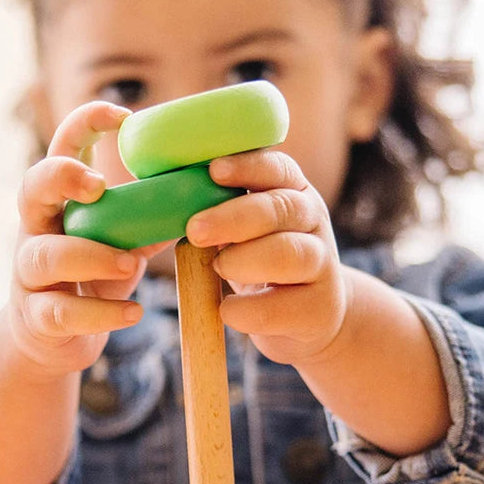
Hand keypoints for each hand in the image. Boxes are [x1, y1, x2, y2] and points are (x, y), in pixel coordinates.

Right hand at [8, 101, 163, 376]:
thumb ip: (148, 222)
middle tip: (99, 184)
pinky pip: (62, 311)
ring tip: (131, 266)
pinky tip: (132, 313)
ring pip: (46, 256)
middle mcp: (36, 230)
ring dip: (91, 256)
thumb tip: (205, 197)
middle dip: (61, 177)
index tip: (123, 115)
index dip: (84, 123)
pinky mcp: (36, 316)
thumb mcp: (120, 245)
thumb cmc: (90, 280)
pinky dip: (99, 313)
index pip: (61, 148)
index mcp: (60, 202)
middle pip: (32, 188)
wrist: (50, 340)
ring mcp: (29, 274)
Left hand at [185, 150, 349, 368]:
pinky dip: (249, 309)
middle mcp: (312, 221)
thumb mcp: (246, 231)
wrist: (310, 316)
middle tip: (195, 230)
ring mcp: (321, 264)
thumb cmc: (262, 264)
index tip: (213, 170)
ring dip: (246, 260)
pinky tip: (226, 309)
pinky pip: (282, 306)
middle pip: (280, 209)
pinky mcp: (318, 307)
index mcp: (291, 192)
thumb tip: (162, 200)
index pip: (276, 168)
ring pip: (290, 253)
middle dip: (233, 217)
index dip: (246, 167)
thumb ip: (218, 211)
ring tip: (218, 268)